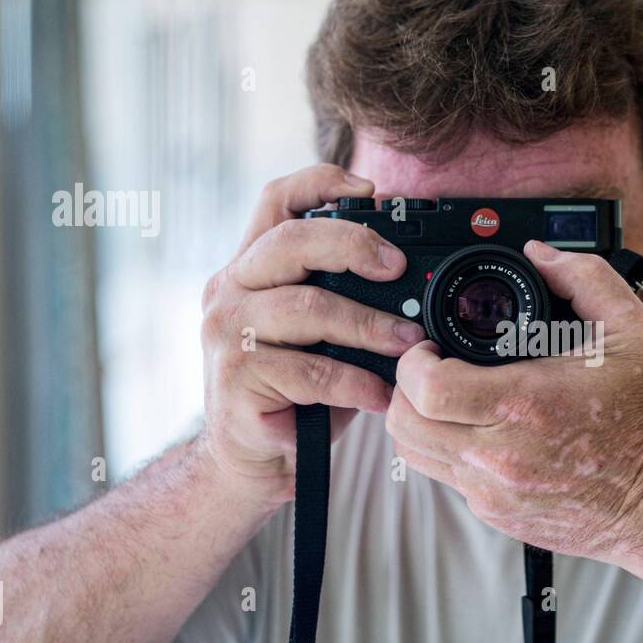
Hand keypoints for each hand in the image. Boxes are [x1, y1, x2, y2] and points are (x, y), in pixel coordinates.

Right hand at [199, 164, 425, 500]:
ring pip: (306, 307)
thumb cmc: (295, 394)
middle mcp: (230, 289)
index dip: (320, 182)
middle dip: (354, 245)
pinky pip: (309, 371)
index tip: (372, 189)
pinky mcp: (236, 378)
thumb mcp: (320, 335)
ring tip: (409, 343)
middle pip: (290, 241)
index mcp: (250, 267)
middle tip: (399, 267)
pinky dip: (354, 382)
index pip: (275, 201)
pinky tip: (380, 395)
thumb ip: (344, 298)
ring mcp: (226, 332)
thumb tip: (416, 281)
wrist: (251, 461)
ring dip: (369, 324)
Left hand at [386, 239, 642, 577]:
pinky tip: (475, 429)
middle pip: (404, 422)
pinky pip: (444, 477)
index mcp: (524, 404)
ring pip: (413, 452)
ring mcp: (492, 490)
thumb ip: (585, 278)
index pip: (426, 388)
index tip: (427, 347)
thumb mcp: (628, 331)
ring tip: (446, 397)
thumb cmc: (641, 415)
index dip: (412, 362)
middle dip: (405, 388)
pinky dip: (446, 449)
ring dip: (418, 419)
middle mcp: (499, 454)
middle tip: (431, 369)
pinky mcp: (493, 513)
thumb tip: (539, 252)